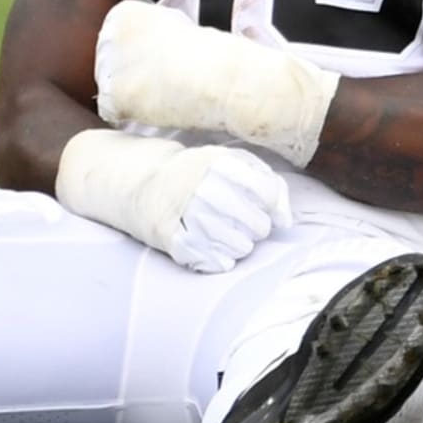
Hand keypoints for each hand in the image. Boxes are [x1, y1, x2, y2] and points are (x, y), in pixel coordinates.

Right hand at [54, 130, 291, 272]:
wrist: (135, 182)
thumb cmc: (193, 175)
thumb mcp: (228, 163)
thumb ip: (267, 183)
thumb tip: (286, 220)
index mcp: (217, 161)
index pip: (267, 193)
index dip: (269, 206)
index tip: (257, 205)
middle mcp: (201, 184)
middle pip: (257, 225)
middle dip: (253, 228)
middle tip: (235, 220)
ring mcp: (184, 212)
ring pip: (240, 247)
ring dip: (238, 245)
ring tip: (222, 232)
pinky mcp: (170, 237)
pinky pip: (214, 261)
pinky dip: (219, 259)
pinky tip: (211, 247)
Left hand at [94, 0, 339, 167]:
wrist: (223, 75)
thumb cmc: (211, 54)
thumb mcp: (174, 30)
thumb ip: (148, 38)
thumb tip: (139, 57)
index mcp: (122, 13)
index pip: (116, 43)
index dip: (140, 60)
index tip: (164, 63)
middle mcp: (108, 34)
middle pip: (108, 65)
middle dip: (130, 78)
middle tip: (163, 83)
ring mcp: (108, 65)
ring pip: (110, 89)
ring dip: (131, 97)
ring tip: (162, 94)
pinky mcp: (113, 95)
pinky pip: (112, 112)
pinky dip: (130, 116)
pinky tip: (154, 108)